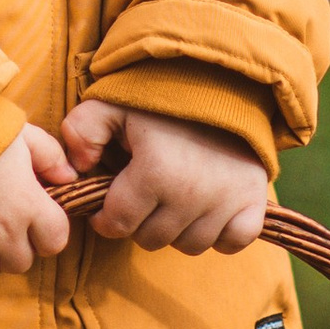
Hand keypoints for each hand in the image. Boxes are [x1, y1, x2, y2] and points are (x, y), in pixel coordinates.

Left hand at [60, 97, 269, 255]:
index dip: (104, 216)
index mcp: (155, 172)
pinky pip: (232, 242)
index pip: (117, 224)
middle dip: (138, 222)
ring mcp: (226, 201)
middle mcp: (192, 194)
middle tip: (140, 196)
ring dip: (176, 230)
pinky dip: (220, 234)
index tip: (106, 202)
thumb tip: (76, 170)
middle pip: (151, 239)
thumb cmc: (160, 99)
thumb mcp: (110, 104)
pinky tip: (206, 212)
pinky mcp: (253, 202)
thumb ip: (81, 133)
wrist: (222, 83)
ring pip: (189, 245)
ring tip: (171, 200)